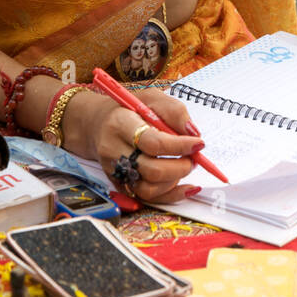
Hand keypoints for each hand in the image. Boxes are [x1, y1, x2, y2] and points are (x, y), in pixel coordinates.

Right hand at [76, 87, 205, 204]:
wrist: (98, 124)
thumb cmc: (128, 110)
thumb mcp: (151, 98)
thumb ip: (174, 111)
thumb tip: (193, 133)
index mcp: (120, 124)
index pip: (152, 142)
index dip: (179, 146)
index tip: (198, 143)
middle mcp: (114, 150)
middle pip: (151, 169)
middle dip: (180, 166)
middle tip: (193, 157)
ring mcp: (116, 171)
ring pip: (149, 189)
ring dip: (175, 180)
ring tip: (185, 165)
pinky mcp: (121, 184)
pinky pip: (148, 198)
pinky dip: (172, 195)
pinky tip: (187, 187)